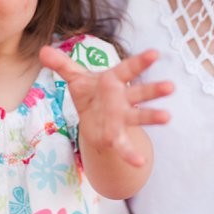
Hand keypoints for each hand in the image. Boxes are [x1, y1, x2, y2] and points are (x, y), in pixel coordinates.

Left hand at [39, 46, 171, 166]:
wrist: (93, 122)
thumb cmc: (91, 95)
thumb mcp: (75, 79)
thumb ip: (61, 65)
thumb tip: (42, 50)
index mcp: (113, 81)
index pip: (128, 69)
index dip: (140, 62)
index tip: (155, 53)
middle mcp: (122, 99)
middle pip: (140, 92)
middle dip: (154, 90)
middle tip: (171, 86)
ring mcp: (122, 118)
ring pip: (139, 116)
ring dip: (153, 117)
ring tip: (167, 117)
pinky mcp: (117, 136)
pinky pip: (125, 146)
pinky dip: (131, 154)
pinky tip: (140, 163)